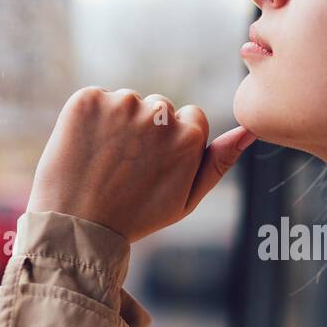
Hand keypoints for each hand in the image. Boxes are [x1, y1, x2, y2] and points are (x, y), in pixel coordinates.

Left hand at [25, 87, 256, 242]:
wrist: (77, 227)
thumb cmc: (136, 217)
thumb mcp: (187, 199)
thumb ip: (219, 163)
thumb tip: (249, 130)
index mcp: (189, 135)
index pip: (191, 118)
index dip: (172, 144)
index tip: (154, 167)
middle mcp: (158, 112)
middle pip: (159, 108)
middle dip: (146, 131)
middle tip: (126, 169)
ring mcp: (120, 103)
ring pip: (127, 103)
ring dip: (117, 124)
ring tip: (104, 162)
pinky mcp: (86, 99)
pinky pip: (95, 99)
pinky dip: (89, 120)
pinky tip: (85, 149)